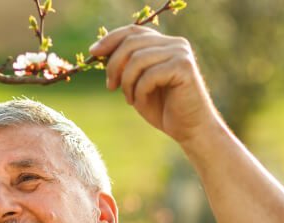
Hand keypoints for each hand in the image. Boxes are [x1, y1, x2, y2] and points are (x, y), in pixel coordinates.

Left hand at [90, 25, 223, 144]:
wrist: (190, 130)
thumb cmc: (164, 109)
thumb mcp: (138, 84)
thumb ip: (125, 65)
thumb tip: (100, 50)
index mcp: (165, 43)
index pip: (133, 31)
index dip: (110, 40)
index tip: (93, 53)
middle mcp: (175, 44)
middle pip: (131, 43)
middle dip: (114, 65)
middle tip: (110, 87)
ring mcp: (181, 54)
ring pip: (137, 59)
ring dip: (127, 82)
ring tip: (130, 99)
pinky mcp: (184, 67)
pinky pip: (149, 75)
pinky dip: (140, 91)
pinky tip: (141, 103)